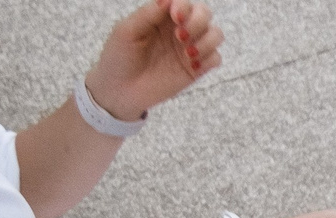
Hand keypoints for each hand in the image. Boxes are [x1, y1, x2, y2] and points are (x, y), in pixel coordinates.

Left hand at [86, 0, 220, 120]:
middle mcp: (179, 29)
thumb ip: (147, 13)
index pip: (183, 2)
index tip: (175, 17)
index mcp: (162, 16)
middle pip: (205, 13)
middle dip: (199, 21)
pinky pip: (216, 58)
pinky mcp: (196, 69)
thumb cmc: (119, 57)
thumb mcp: (127, 31)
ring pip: (215, 34)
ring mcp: (189, 48)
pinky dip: (209, 59)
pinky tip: (192, 66)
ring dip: (207, 41)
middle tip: (181, 36)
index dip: (184, 6)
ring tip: (188, 54)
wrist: (121, 90)